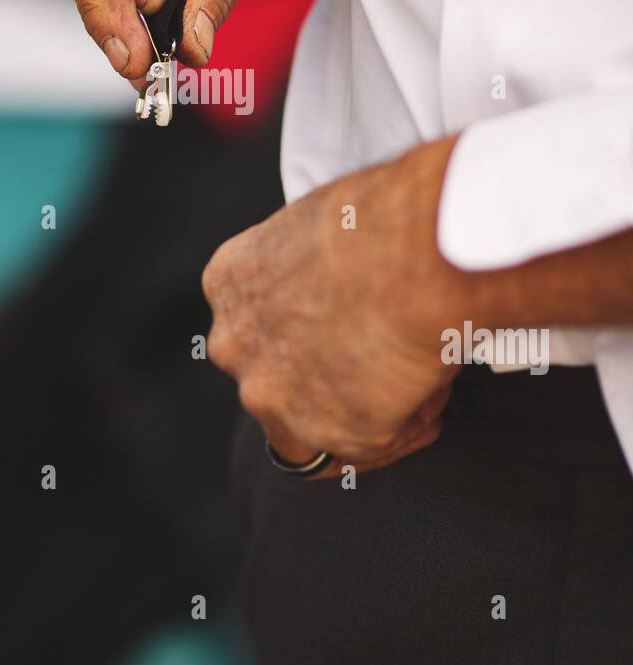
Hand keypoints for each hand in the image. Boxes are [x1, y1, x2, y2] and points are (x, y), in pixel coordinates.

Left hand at [202, 136, 465, 474]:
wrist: (416, 253)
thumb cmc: (387, 218)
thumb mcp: (322, 224)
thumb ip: (315, 266)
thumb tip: (353, 280)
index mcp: (230, 281)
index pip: (255, 327)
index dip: (302, 335)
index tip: (344, 332)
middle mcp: (235, 343)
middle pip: (276, 378)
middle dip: (327, 377)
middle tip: (385, 362)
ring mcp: (273, 395)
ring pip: (318, 422)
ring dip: (369, 408)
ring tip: (422, 377)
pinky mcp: (327, 435)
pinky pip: (370, 446)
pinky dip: (405, 426)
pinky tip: (433, 391)